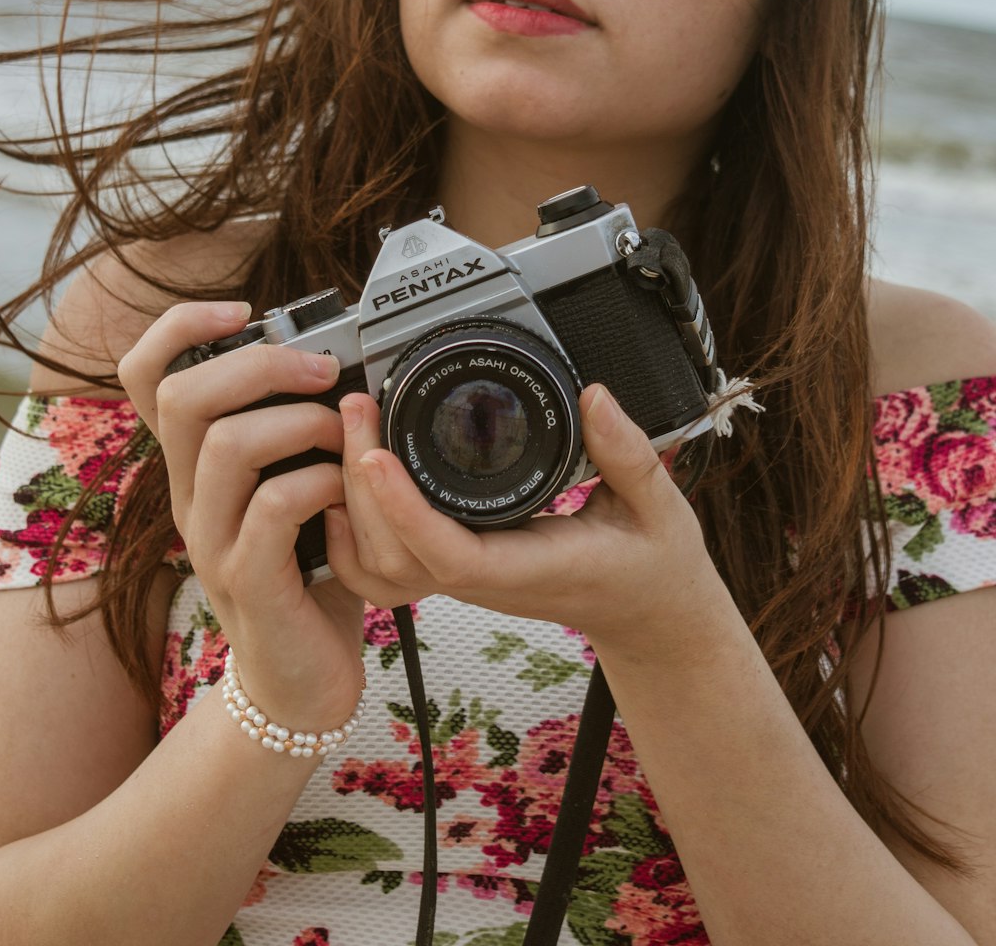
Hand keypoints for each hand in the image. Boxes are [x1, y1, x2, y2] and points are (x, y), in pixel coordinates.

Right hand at [118, 303, 365, 732]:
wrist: (300, 679)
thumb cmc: (307, 571)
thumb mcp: (291, 487)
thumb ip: (296, 431)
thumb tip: (339, 357)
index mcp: (194, 463)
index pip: (144, 377)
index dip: (180, 328)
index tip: (242, 311)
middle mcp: (188, 495)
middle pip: (184, 397)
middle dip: (262, 365)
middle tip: (324, 372)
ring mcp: (211, 539)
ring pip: (228, 444)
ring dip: (303, 423)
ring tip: (345, 436)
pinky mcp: (248, 580)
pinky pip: (273, 507)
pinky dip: (321, 483)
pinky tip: (346, 492)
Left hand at [327, 383, 717, 656]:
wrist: (651, 616)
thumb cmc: (655, 569)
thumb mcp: (660, 507)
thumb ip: (627, 452)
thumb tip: (593, 396)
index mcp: (532, 567)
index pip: (451, 554)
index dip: (404, 510)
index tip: (376, 455)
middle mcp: (488, 578)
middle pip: (397, 556)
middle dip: (363, 485)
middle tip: (357, 409)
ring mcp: (468, 578)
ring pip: (383, 567)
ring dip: (353, 504)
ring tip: (351, 430)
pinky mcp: (459, 568)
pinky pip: (390, 569)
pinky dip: (356, 535)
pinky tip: (352, 486)